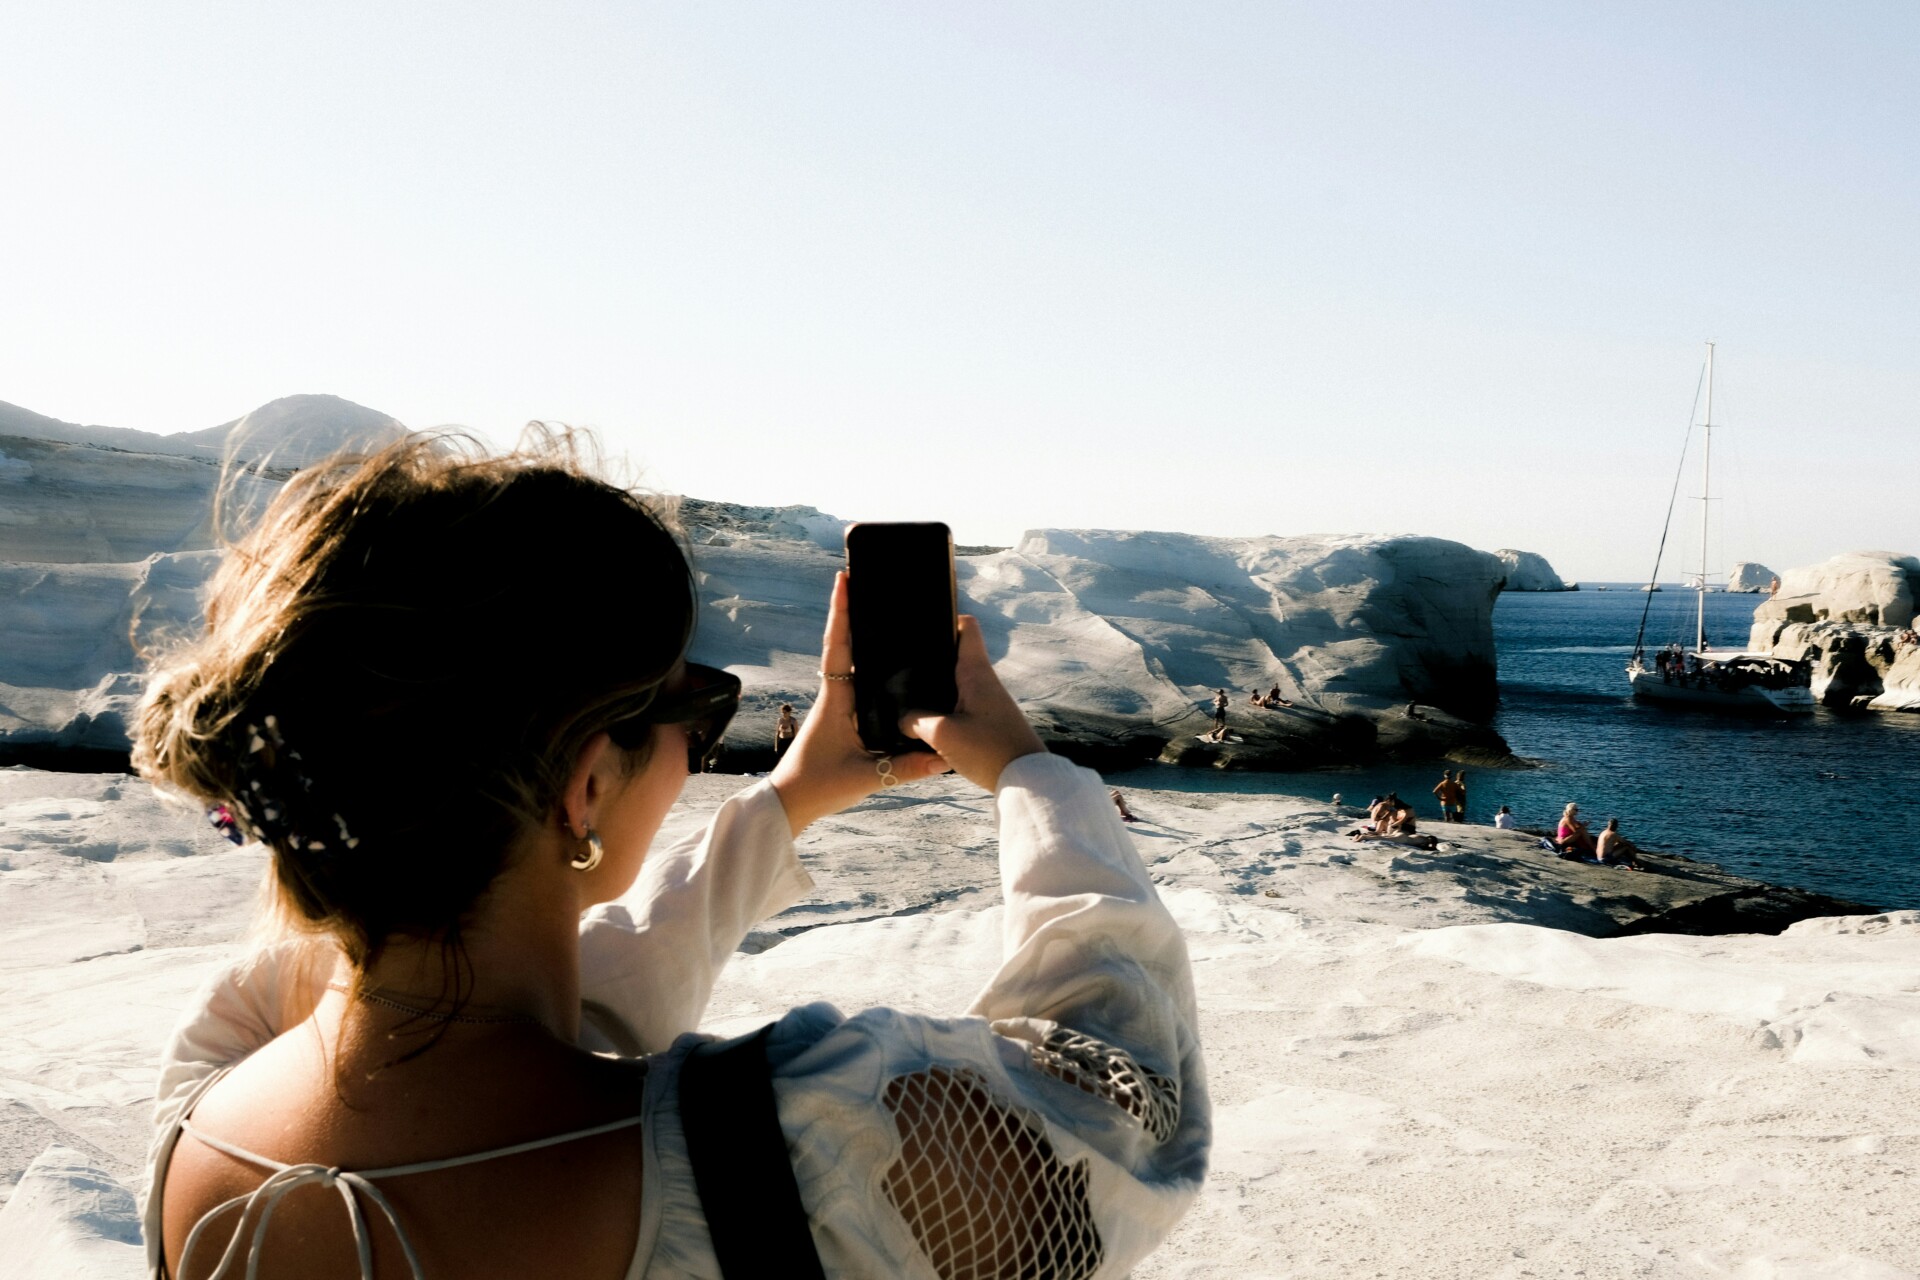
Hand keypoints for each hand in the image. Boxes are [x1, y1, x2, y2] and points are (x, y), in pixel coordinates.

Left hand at [770, 573, 949, 834]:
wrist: (788, 805)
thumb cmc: (818, 787)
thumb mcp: (865, 778)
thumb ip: (904, 768)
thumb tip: (942, 759)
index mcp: (835, 701)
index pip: (838, 648)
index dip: (841, 613)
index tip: (843, 580)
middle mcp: (834, 696)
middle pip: (844, 645)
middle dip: (853, 612)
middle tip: (863, 579)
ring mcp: (836, 706)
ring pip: (849, 662)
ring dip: (858, 634)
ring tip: (875, 606)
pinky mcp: (840, 718)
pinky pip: (855, 682)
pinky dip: (866, 663)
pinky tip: (883, 660)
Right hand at [899, 615, 1045, 791]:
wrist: (1026, 781)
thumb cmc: (988, 751)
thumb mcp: (942, 734)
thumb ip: (915, 721)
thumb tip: (902, 718)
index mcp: (976, 672)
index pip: (967, 627)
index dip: (946, 618)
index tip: (922, 621)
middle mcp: (984, 681)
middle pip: (955, 654)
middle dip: (930, 656)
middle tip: (899, 660)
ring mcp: (987, 701)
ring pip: (954, 683)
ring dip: (934, 686)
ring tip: (904, 692)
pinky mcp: (987, 722)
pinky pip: (959, 704)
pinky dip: (942, 707)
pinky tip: (923, 719)